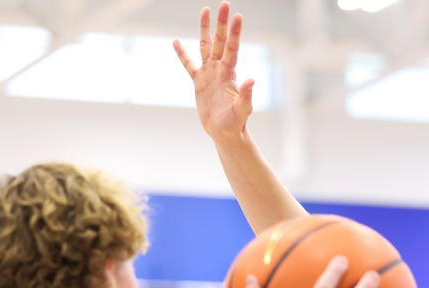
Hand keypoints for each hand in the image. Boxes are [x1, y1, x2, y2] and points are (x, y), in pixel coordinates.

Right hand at [174, 2, 252, 141]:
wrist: (224, 132)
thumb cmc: (235, 122)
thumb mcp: (242, 109)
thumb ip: (246, 95)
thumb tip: (252, 80)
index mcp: (230, 73)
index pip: (232, 48)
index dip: (235, 32)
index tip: (238, 16)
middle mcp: (219, 69)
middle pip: (220, 41)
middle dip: (222, 23)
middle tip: (224, 4)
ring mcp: (209, 74)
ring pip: (205, 46)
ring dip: (205, 29)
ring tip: (205, 11)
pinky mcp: (198, 82)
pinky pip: (188, 64)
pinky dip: (182, 54)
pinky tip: (176, 41)